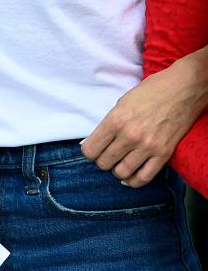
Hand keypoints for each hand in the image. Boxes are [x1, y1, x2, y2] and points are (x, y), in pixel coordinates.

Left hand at [82, 55, 207, 186]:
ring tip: (118, 163)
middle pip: (104, 163)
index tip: (92, 149)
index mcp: (115, 120)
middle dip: (101, 161)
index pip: (90, 149)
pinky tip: (130, 176)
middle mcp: (130, 136)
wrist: (182, 90)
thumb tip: (91, 142)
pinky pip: (144, 177)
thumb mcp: (121, 103)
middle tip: (106, 155)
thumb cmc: (150, 92)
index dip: (88, 151)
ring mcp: (148, 147)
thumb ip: (107, 124)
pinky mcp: (164, 154)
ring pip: (121, 172)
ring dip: (116, 170)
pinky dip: (134, 181)